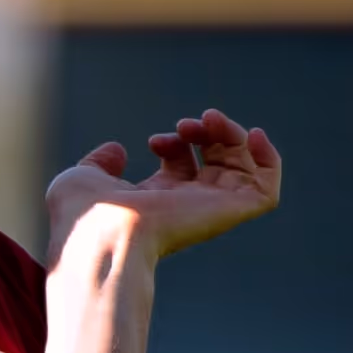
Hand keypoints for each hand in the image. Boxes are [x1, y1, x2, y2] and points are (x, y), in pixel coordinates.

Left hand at [45, 108, 281, 265]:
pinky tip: (253, 134)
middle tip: (187, 125)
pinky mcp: (228, 211)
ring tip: (210, 120)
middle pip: (215, 162)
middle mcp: (186, 206)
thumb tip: (117, 150)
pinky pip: (266, 191)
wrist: (101, 232)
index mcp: (155, 201)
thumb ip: (99, 163)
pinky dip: (269, 160)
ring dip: (232, 135)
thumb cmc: (83, 213)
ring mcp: (209, 209)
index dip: (176, 142)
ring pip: (242, 169)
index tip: (154, 141)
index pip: (183, 166)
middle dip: (207, 132)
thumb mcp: (83, 177)